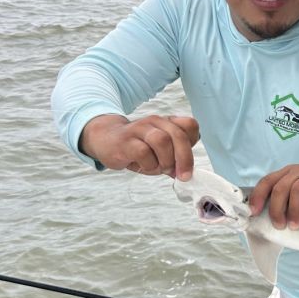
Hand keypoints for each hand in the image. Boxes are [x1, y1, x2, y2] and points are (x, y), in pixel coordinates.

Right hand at [79, 113, 199, 179]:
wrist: (106, 139)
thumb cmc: (137, 147)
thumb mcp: (159, 152)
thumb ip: (174, 160)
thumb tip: (185, 175)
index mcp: (167, 122)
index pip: (190, 125)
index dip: (192, 143)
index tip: (185, 159)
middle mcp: (155, 121)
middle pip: (178, 135)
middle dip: (185, 158)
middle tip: (183, 176)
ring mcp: (140, 129)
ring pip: (161, 140)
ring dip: (165, 161)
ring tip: (158, 168)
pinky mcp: (125, 141)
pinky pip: (143, 152)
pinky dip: (148, 165)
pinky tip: (143, 166)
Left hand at [247, 165, 298, 229]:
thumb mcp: (293, 197)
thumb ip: (279, 204)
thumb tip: (257, 222)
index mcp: (287, 174)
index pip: (267, 181)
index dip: (258, 196)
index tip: (255, 212)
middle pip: (282, 186)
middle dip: (277, 208)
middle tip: (279, 225)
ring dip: (295, 209)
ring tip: (295, 225)